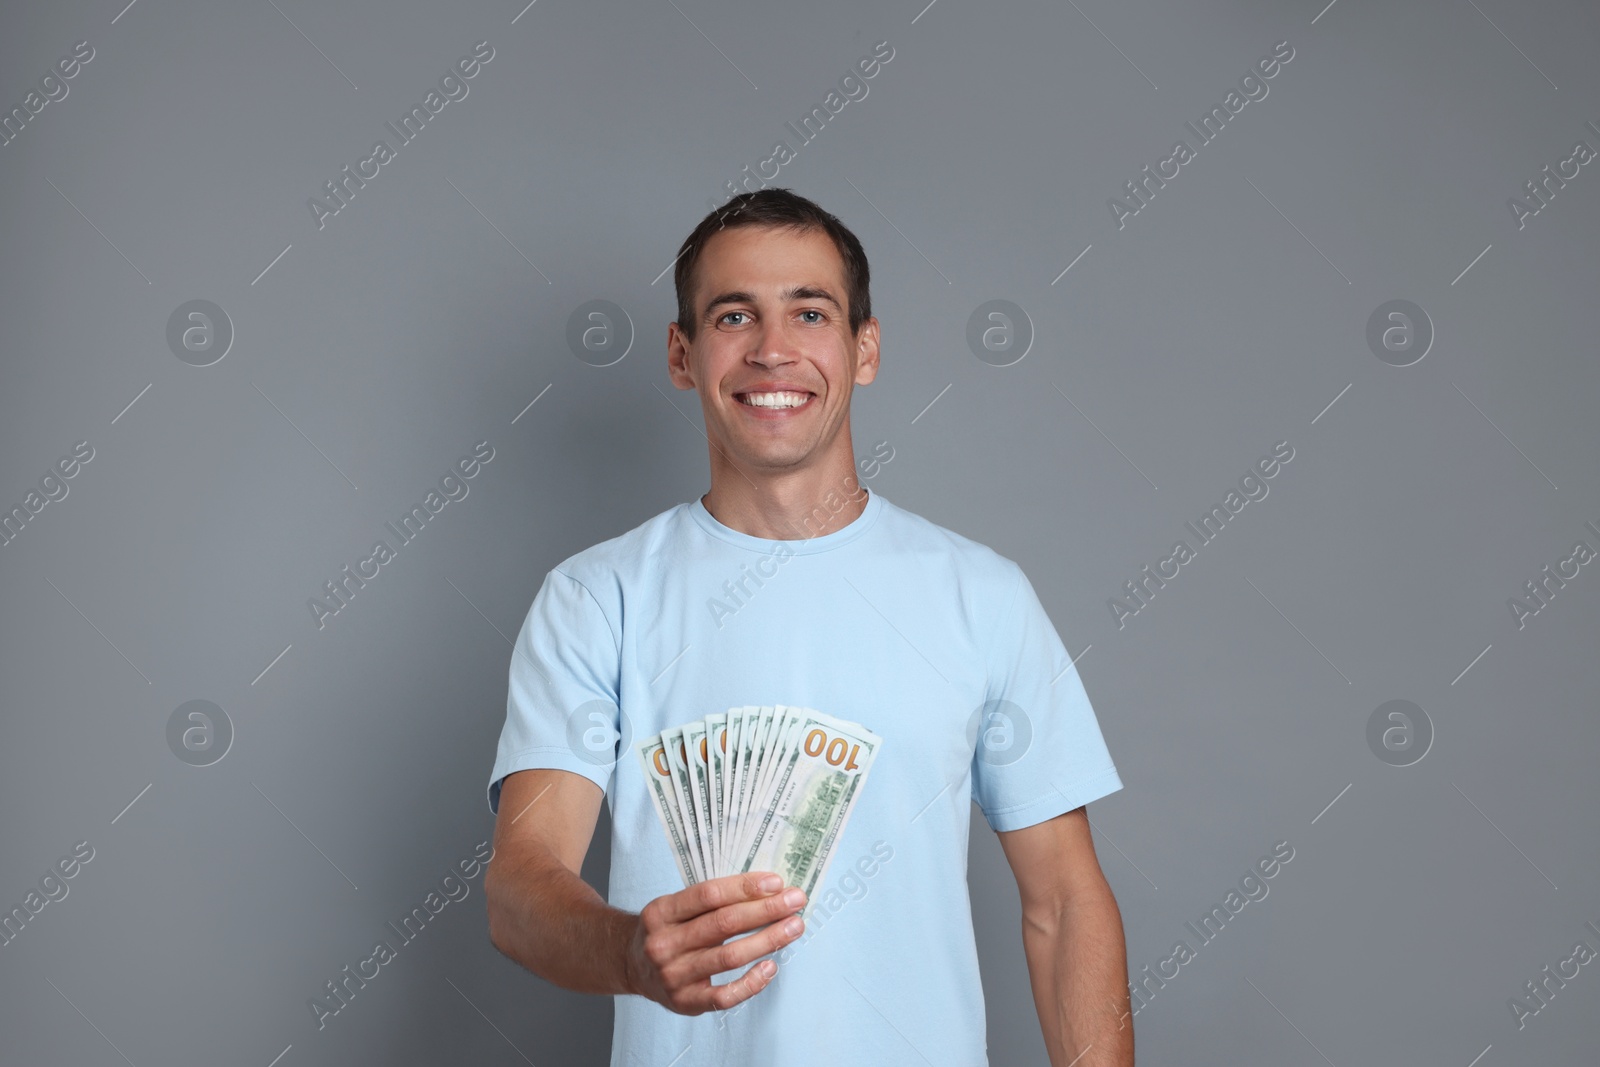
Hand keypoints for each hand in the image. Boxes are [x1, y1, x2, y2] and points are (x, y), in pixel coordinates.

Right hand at [624, 871, 806, 1014]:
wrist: (631, 966)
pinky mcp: (685, 1002)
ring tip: (794, 927)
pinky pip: (725, 996)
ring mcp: (673, 976)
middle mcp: (664, 944)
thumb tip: (766, 889)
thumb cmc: (667, 930)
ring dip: (767, 940)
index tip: (776, 882)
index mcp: (660, 912)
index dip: (745, 887)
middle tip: (796, 900)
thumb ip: (711, 899)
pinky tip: (771, 966)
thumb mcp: (675, 907)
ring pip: (729, 956)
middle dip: (765, 910)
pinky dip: (751, 982)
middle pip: (723, 924)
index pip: (708, 894)